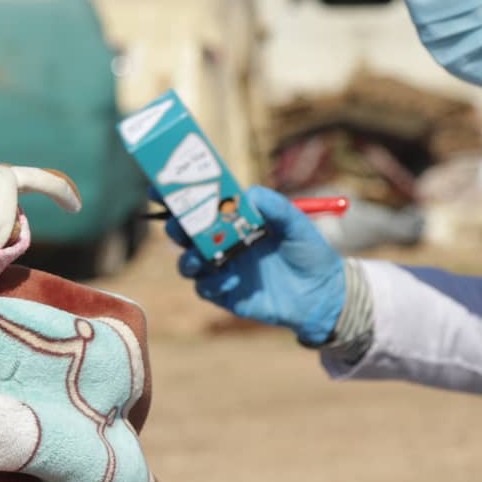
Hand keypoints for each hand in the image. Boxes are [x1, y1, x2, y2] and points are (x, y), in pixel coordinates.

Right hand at [168, 185, 346, 344]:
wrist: (321, 295)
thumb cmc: (309, 252)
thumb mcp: (297, 224)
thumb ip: (275, 206)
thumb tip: (247, 194)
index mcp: (236, 219)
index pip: (202, 203)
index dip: (179, 195)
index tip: (160, 186)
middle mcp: (223, 241)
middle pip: (185, 232)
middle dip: (176, 227)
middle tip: (179, 226)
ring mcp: (222, 268)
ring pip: (188, 262)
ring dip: (189, 258)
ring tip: (202, 258)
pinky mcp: (225, 293)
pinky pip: (205, 288)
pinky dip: (211, 282)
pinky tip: (232, 280)